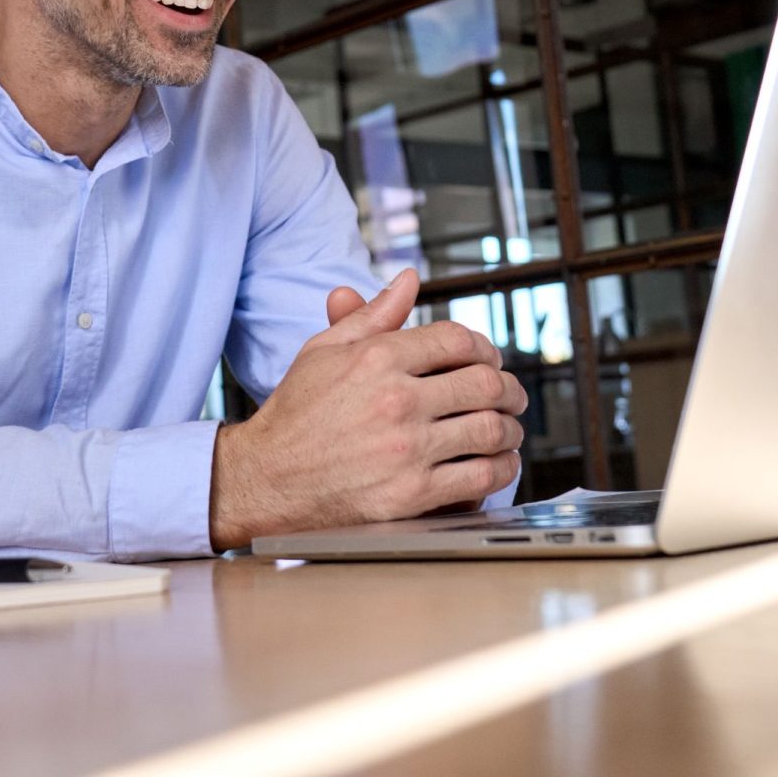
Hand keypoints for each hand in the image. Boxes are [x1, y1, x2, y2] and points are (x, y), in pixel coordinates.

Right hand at [209, 269, 526, 548]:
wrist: (266, 479)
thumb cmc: (295, 414)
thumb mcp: (324, 350)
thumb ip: (374, 315)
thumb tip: (409, 281)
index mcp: (377, 359)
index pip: (457, 341)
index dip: (485, 348)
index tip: (489, 360)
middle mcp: (396, 400)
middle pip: (484, 383)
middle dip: (508, 388)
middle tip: (511, 396)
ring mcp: (406, 450)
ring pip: (490, 430)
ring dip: (510, 429)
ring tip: (508, 429)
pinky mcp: (411, 495)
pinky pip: (480, 477)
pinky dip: (500, 469)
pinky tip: (496, 464)